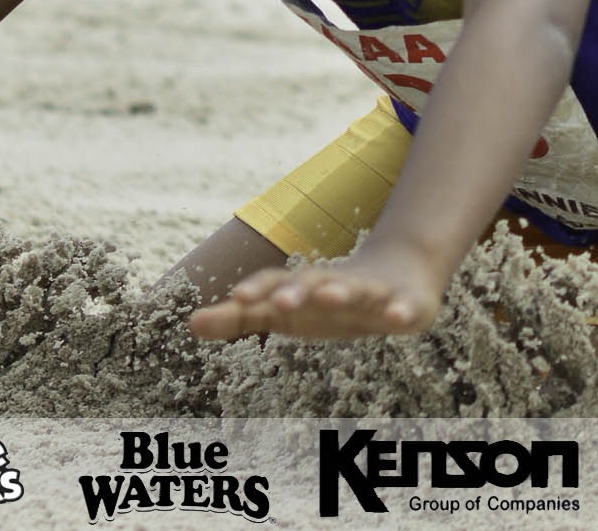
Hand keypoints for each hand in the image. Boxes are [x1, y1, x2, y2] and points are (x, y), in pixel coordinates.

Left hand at [187, 246, 441, 340]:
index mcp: (306, 289)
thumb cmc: (330, 302)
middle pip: (314, 282)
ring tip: (328, 296)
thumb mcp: (286, 311)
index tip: (236, 297)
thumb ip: (240, 318)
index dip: (259, 290)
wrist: (402, 276)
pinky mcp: (407, 305)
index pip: (277, 284)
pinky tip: (395, 318)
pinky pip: (404, 308)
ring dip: (341, 291)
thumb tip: (190, 323)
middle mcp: (337, 284)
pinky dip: (400, 311)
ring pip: (357, 290)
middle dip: (297, 290)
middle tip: (278, 303)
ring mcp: (374, 293)